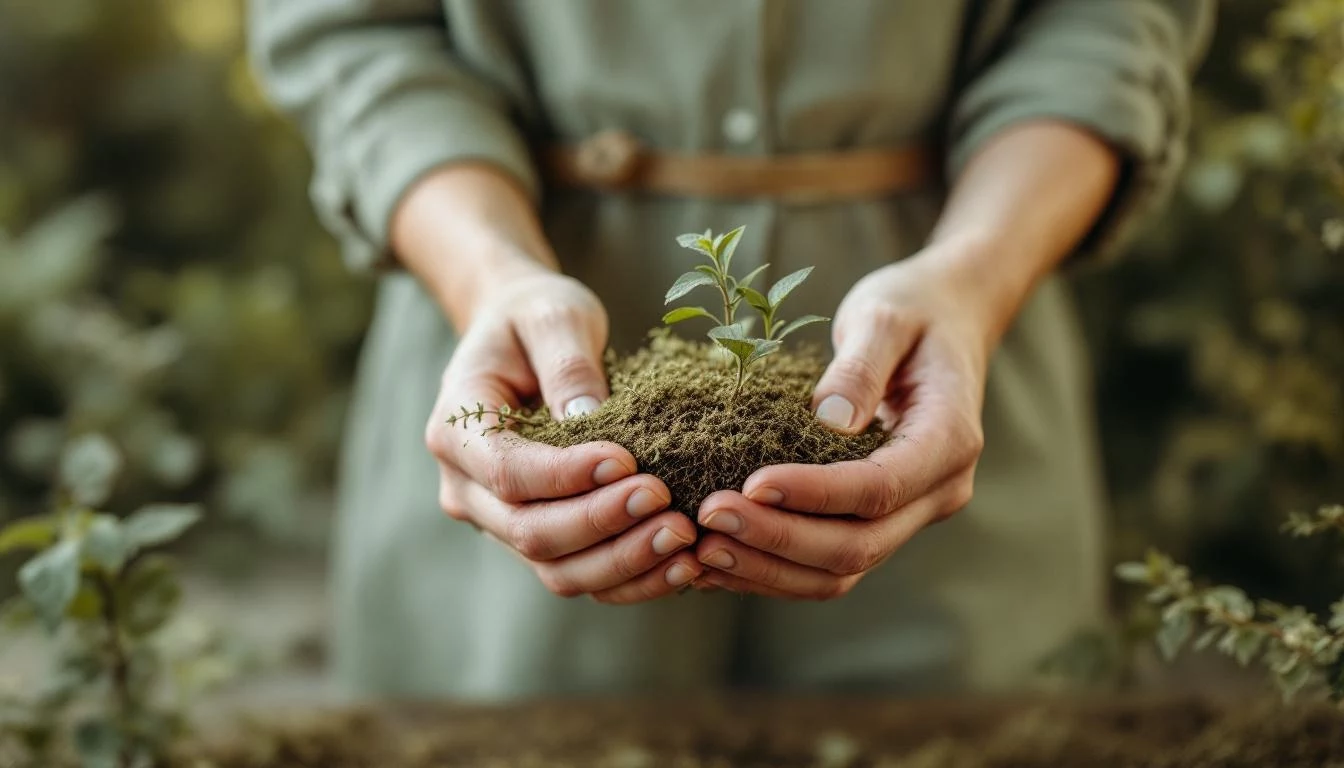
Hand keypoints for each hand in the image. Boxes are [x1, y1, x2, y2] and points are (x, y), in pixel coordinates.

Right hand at [425, 266, 702, 602]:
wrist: (520, 335)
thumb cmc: (534, 316)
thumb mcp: (552, 316)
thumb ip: (567, 363)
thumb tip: (591, 419)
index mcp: (455, 430)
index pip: (507, 472)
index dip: (566, 476)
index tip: (627, 460)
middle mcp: (466, 488)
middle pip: (530, 533)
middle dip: (602, 524)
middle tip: (666, 502)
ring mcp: (498, 521)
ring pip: (556, 570)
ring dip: (622, 562)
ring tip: (683, 537)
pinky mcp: (538, 536)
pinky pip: (581, 574)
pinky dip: (631, 578)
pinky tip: (682, 563)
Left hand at [693, 250, 990, 598]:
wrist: (946, 321)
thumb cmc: (913, 311)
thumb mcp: (885, 316)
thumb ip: (861, 364)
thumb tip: (830, 418)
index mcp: (949, 440)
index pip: (879, 488)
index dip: (814, 494)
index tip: (751, 483)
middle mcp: (938, 491)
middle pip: (858, 545)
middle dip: (778, 540)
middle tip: (708, 516)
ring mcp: (912, 514)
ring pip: (841, 570)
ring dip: (769, 569)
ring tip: (701, 549)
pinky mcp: (880, 521)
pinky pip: (827, 565)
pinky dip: (772, 569)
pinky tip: (718, 556)